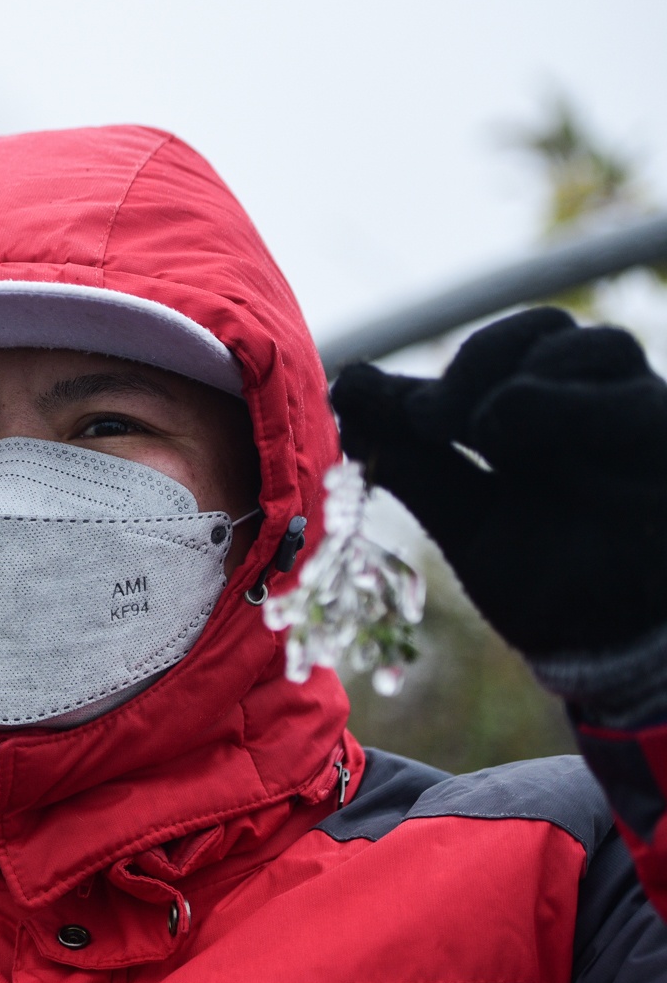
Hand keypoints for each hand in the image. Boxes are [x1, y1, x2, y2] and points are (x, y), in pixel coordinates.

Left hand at [331, 308, 666, 661]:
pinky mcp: (666, 434)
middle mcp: (588, 410)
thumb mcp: (464, 523)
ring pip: (588, 345)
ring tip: (479, 429)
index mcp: (533, 425)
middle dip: (475, 360)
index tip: (354, 392)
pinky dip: (563, 399)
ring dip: (518, 374)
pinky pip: (629, 389)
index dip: (417, 375)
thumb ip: (414, 463)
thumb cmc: (545, 589)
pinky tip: (513, 432)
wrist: (614, 651)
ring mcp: (633, 417)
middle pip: (540, 331)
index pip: (478, 366)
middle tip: (427, 416)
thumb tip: (348, 391)